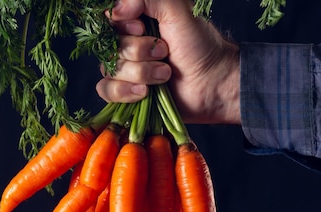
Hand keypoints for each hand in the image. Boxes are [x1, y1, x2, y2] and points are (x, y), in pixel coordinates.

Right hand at [96, 0, 240, 123]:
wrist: (213, 84)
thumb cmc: (201, 46)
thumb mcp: (179, 10)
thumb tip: (116, 11)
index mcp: (138, 20)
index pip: (111, 18)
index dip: (122, 26)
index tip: (142, 29)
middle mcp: (130, 43)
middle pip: (109, 46)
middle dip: (138, 52)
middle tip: (164, 53)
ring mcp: (127, 69)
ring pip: (110, 69)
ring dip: (140, 73)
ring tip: (165, 74)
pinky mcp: (128, 93)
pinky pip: (107, 90)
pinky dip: (125, 91)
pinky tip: (144, 92)